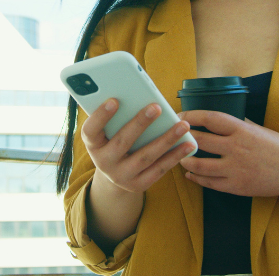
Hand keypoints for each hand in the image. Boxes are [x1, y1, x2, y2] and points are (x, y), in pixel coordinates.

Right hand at [81, 98, 195, 193]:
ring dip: (166, 140)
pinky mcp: (138, 185)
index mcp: (92, 144)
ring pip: (146, 157)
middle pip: (122, 142)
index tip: (114, 100)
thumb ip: (117, 115)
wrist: (115, 174)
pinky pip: (159, 170)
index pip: (90, 130)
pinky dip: (175, 156)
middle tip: (156, 107)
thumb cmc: (114, 140)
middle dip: (140, 123)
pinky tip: (188, 144)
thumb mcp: (107, 131)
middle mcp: (103, 162)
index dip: (100, 116)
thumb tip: (138, 93)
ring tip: (182, 125)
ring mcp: (120, 176)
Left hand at [178, 110, 278, 196]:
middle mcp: (237, 148)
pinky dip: (197, 179)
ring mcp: (236, 169)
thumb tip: (218, 119)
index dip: (191, 115)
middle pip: (201, 141)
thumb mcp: (259, 129)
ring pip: (200, 165)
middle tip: (174, 136)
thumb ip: (239, 124)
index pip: (210, 119)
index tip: (180, 114)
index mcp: (242, 130)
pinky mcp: (237, 186)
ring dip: (186, 161)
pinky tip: (190, 175)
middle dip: (184, 138)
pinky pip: (210, 183)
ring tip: (180, 158)